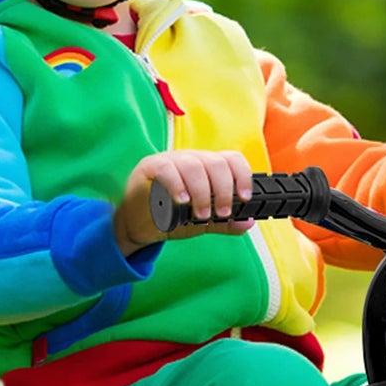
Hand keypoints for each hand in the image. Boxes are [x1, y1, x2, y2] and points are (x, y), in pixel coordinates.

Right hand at [113, 150, 253, 255]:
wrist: (137, 226)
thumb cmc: (169, 217)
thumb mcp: (201, 222)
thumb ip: (224, 222)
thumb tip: (247, 223)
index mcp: (207, 168)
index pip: (232, 160)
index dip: (242, 176)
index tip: (244, 198)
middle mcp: (192, 160)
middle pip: (216, 162)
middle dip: (224, 190)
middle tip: (222, 213)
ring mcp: (171, 160)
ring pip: (194, 165)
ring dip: (202, 192)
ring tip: (202, 214)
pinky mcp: (150, 166)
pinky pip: (167, 169)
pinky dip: (178, 185)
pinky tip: (182, 201)